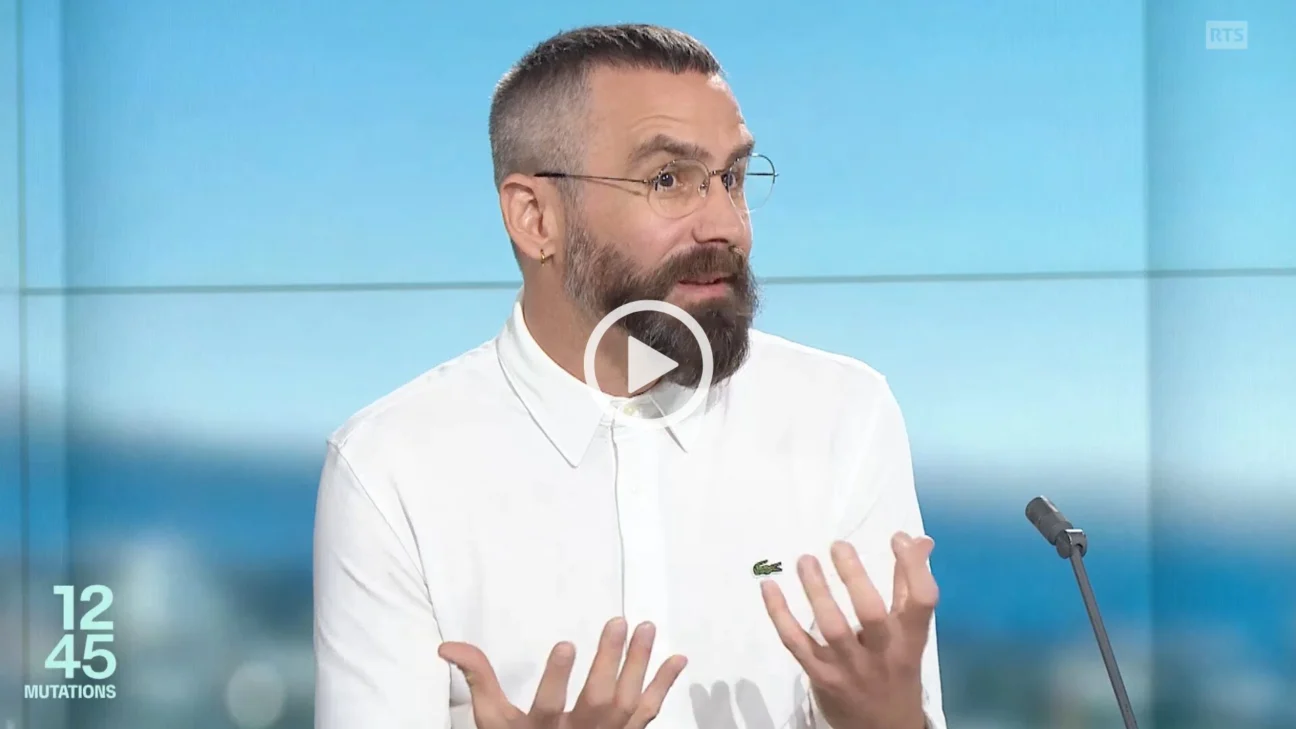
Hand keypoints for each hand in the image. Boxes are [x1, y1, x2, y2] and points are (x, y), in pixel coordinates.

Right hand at [438, 617, 687, 728]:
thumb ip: (477, 678)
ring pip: (628, 703)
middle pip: (598, 700)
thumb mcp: (493, 720)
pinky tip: (678, 659)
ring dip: (640, 665)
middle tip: (619, 621)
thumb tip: (448, 645)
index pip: (549, 705)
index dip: (557, 678)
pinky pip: (649, 713)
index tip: (565, 644)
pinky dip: (665, 686)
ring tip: (647, 627)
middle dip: (609, 661)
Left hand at [761, 532, 936, 728]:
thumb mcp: (911, 636)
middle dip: (854, 576)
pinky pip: (796, 643)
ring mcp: (849, 667)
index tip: (897, 539)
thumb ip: (910, 588)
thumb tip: (919, 540)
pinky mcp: (821, 676)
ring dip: (816, 590)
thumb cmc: (897, 671)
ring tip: (806, 560)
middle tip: (838, 545)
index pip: (921, 602)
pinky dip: (779, 614)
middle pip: (870, 612)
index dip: (913, 568)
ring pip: (831, 626)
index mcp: (909, 640)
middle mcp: (882, 654)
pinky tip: (769, 588)